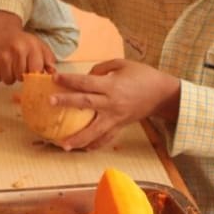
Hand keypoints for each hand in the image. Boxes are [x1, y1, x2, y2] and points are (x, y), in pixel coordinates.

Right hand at [0, 10, 54, 84]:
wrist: (1, 30)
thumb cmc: (22, 41)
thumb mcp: (38, 45)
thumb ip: (48, 59)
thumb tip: (53, 73)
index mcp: (31, 47)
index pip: (35, 71)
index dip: (33, 75)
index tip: (31, 72)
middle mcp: (16, 51)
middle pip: (20, 77)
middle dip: (20, 75)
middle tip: (18, 67)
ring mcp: (1, 56)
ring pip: (8, 80)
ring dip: (9, 76)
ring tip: (9, 66)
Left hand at [49, 59, 180, 150]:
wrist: (163, 94)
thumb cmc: (143, 76)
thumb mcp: (122, 64)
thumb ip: (101, 68)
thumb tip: (85, 77)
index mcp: (112, 86)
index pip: (86, 82)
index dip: (70, 80)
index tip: (55, 77)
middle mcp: (112, 103)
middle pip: (86, 103)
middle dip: (67, 103)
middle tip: (50, 102)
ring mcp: (116, 117)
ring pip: (95, 130)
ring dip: (78, 138)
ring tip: (62, 145)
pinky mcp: (120, 126)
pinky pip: (106, 138)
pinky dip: (95, 145)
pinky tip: (83, 149)